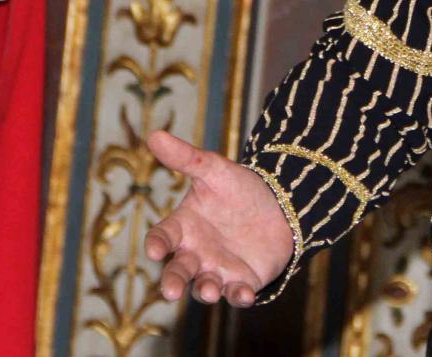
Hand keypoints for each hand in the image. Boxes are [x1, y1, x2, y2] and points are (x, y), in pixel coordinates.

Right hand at [141, 129, 293, 306]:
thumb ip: (185, 158)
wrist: (278, 204)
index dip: (157, 244)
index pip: (163, 236)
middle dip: (173, 282)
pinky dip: (239, 297)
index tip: (155, 250)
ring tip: (210, 289)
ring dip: (206, 290)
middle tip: (171, 292)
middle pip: (178, 271)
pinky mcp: (241, 282)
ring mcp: (217, 270)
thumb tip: (153, 134)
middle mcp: (195, 253)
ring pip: (205, 287)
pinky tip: (245, 295)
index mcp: (184, 226)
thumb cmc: (238, 189)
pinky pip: (237, 294)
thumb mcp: (213, 170)